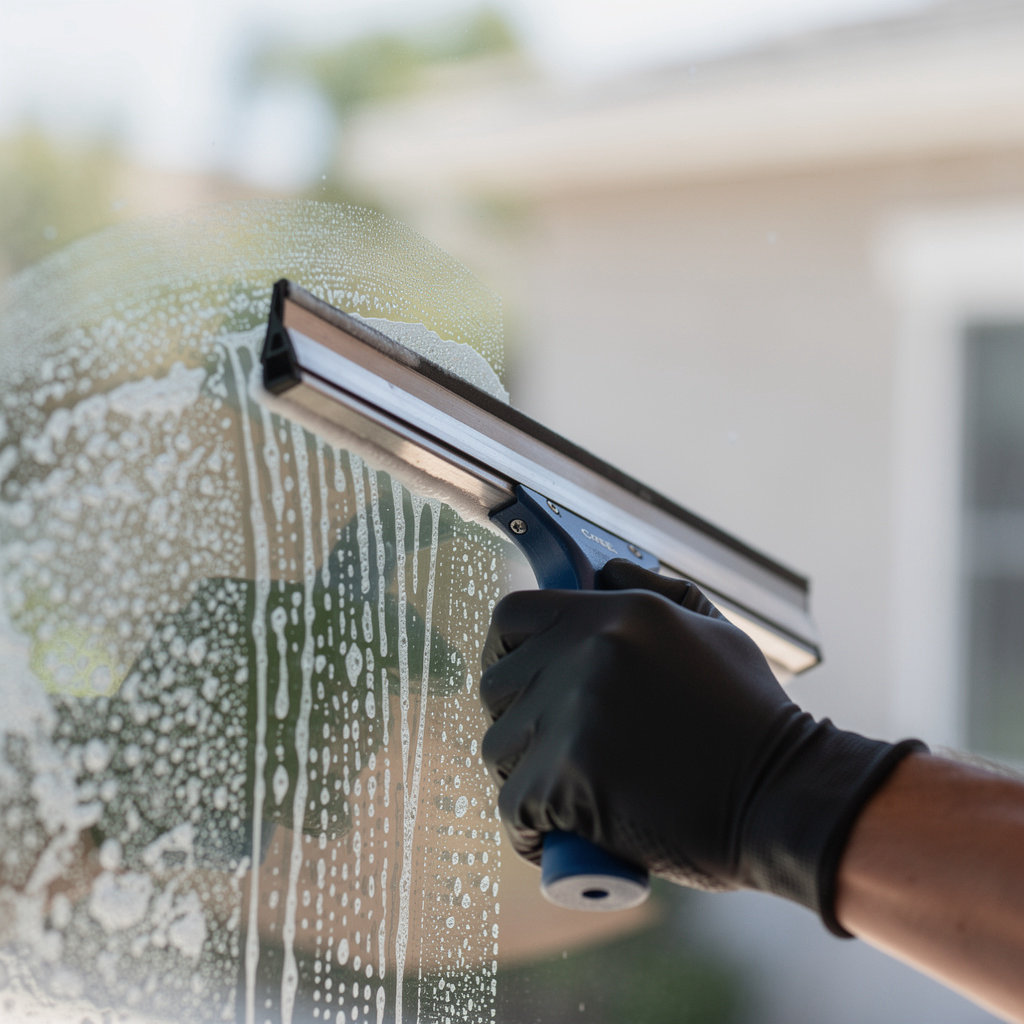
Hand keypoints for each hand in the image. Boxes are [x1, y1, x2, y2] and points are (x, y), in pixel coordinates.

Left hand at [480, 560, 923, 934]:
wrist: (786, 798)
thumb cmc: (752, 719)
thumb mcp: (713, 631)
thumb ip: (653, 590)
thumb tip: (602, 570)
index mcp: (615, 614)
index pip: (511, 616)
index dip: (508, 649)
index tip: (522, 679)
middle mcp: (587, 653)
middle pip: (496, 686)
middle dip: (517, 719)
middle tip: (552, 749)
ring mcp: (573, 714)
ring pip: (499, 747)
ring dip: (524, 774)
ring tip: (567, 793)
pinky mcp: (568, 777)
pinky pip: (512, 803)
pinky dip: (529, 827)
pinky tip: (558, 834)